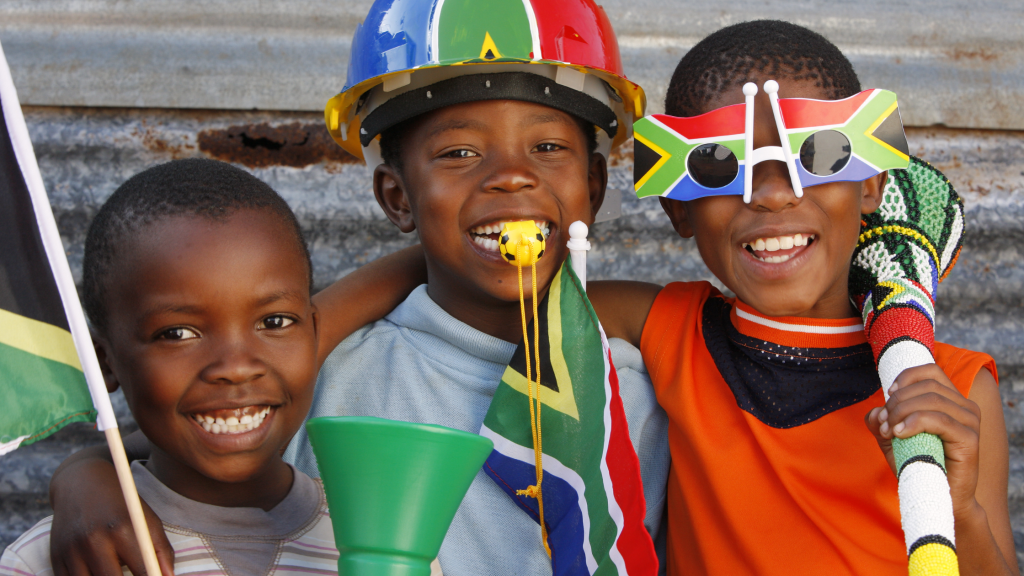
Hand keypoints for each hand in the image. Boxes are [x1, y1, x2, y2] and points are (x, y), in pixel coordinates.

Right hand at [49, 459, 174, 575]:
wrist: (80, 484)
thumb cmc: (120, 506)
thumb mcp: (146, 519)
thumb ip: (160, 550)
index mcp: (122, 529)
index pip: (142, 571)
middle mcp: (94, 540)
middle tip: (129, 574)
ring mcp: (72, 550)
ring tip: (113, 570)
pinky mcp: (56, 557)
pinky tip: (96, 571)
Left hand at [864, 363, 981, 516]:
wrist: (938, 496)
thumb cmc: (918, 464)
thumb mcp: (892, 438)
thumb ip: (881, 421)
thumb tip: (875, 412)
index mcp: (950, 400)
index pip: (930, 371)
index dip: (905, 378)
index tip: (888, 395)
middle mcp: (964, 407)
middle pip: (926, 385)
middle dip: (897, 401)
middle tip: (884, 422)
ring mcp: (969, 422)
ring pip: (931, 399)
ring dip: (902, 412)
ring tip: (889, 431)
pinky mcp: (969, 439)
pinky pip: (938, 419)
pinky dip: (913, 422)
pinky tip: (899, 433)